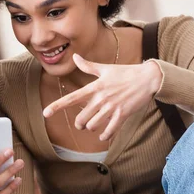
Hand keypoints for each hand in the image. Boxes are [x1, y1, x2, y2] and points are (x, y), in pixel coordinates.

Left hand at [43, 54, 162, 141]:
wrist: (148, 78)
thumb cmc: (125, 72)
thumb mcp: (105, 68)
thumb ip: (88, 66)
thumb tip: (75, 56)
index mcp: (94, 87)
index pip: (71, 98)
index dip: (57, 106)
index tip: (45, 113)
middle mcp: (101, 98)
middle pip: (81, 118)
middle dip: (80, 123)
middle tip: (82, 123)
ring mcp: (112, 107)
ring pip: (93, 125)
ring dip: (92, 128)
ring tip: (95, 125)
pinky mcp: (123, 114)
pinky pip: (109, 131)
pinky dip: (105, 136)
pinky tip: (103, 136)